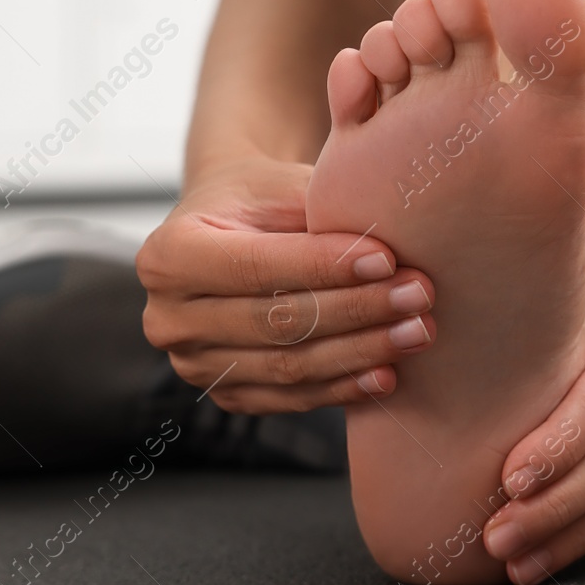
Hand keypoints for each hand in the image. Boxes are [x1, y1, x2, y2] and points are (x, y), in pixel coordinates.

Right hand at [138, 154, 435, 412]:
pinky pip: (291, 398)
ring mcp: (193, 365)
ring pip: (288, 368)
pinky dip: (343, 387)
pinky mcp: (225, 394)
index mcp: (167, 254)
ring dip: (360, 352)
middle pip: (276, 322)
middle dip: (356, 310)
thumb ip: (322, 213)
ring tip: (417, 331)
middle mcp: (168, 318)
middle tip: (418, 295)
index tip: (387, 258)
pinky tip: (388, 373)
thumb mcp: (282, 185)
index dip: (325, 266)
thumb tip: (387, 252)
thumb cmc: (262, 198)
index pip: (256, 267)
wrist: (232, 230)